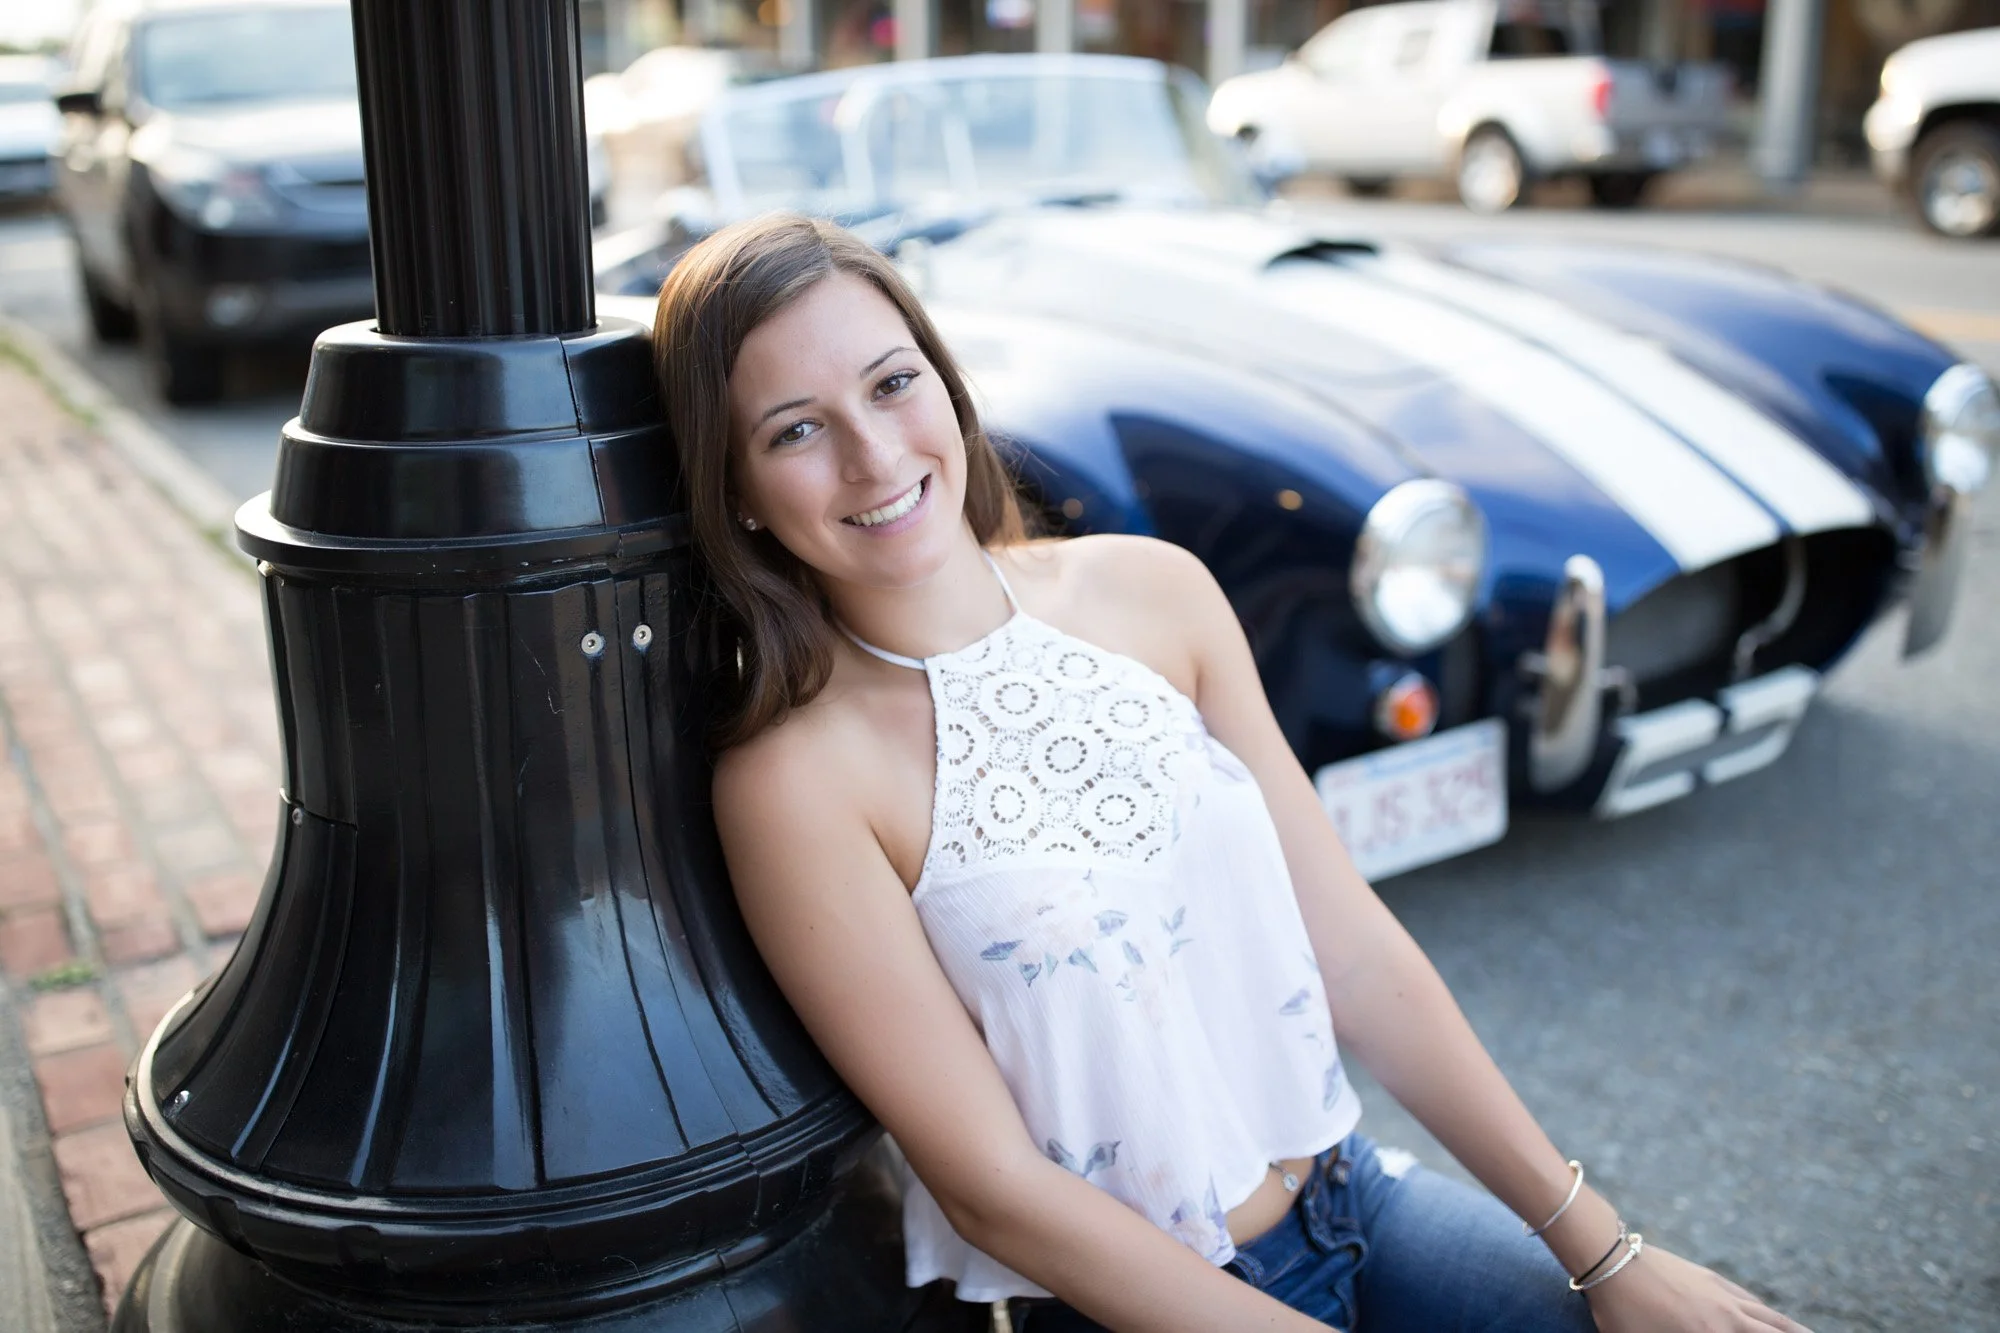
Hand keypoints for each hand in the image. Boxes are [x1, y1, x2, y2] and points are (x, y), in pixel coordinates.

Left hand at [1584, 1242, 1809, 1332]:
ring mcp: (1720, 1294)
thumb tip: (1696, 1332)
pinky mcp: (1709, 1278)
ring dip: (1790, 1331)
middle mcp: (1725, 1317)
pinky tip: (1769, 1317)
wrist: (1610, 1259)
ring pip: (1767, 1318)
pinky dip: (1766, 1313)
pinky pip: (1748, 1300)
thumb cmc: (1619, 1312)